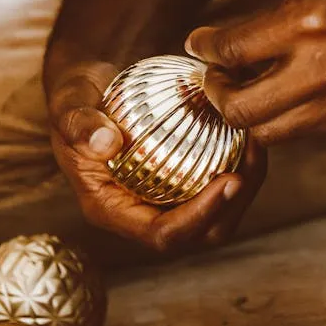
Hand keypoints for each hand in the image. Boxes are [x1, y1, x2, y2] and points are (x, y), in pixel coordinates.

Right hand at [45, 58, 265, 252]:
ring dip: (245, 187)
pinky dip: (241, 167)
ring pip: (218, 216)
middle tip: (252, 164)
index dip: (199, 217)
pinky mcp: (183, 183)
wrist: (89, 89)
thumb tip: (105, 142)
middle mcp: (140, 215)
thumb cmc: (76, 97)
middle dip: (233, 207)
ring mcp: (164, 201)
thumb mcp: (68, 103)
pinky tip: (251, 136)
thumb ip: (79, 123)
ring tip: (257, 146)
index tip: (228, 180)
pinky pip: (219, 188)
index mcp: (110, 210)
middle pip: (200, 234)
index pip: (162, 235)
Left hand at [186, 0, 325, 144]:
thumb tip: (237, 38)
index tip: (199, 45)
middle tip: (216, 79)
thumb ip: (279, 12)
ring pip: (273, 133)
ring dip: (251, 115)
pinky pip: (312, 130)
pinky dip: (291, 118)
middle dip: (216, 96)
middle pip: (240, 111)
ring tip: (249, 92)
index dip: (205, 48)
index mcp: (311, 21)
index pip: (231, 50)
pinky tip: (292, 96)